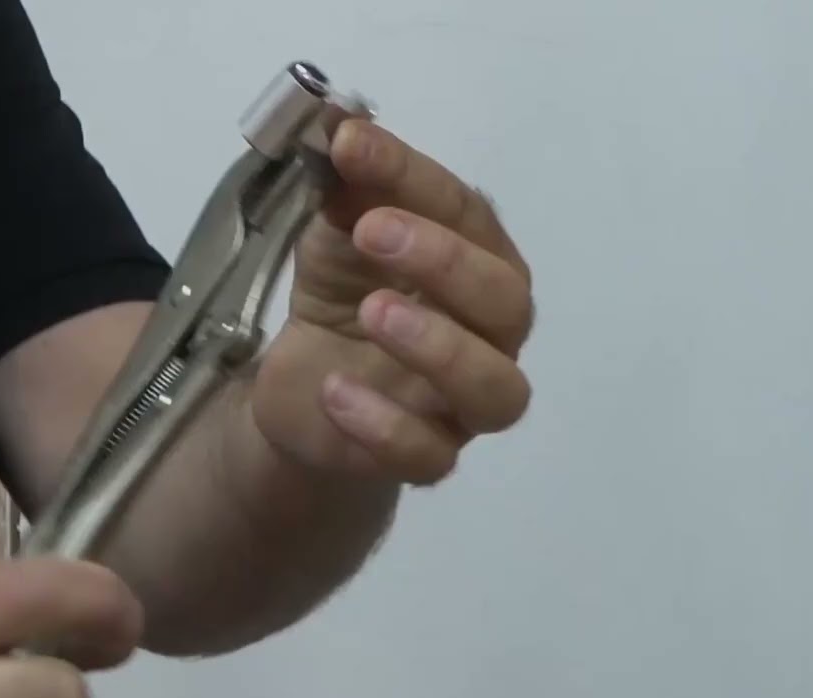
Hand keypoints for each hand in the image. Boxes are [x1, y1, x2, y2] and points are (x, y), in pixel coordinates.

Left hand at [252, 119, 533, 485]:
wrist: (306, 388)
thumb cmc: (342, 296)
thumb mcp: (335, 232)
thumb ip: (348, 186)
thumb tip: (340, 124)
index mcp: (479, 262)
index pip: (467, 215)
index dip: (412, 179)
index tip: (350, 147)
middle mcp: (491, 333)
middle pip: (507, 302)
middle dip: (446, 262)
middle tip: (373, 231)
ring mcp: (464, 404)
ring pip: (498, 390)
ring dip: (441, 347)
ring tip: (373, 312)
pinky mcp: (426, 456)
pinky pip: (432, 457)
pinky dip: (385, 425)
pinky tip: (335, 391)